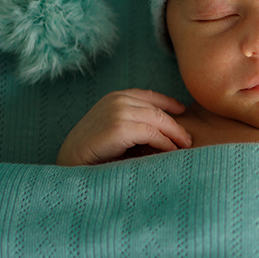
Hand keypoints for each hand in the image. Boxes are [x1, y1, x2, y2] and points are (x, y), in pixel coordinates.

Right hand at [57, 89, 191, 165]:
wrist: (70, 162)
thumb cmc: (93, 151)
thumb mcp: (113, 128)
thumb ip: (133, 123)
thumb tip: (164, 132)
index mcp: (115, 97)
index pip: (149, 95)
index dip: (168, 102)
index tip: (181, 110)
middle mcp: (118, 100)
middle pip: (157, 109)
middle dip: (175, 124)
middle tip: (188, 139)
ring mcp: (119, 112)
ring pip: (158, 120)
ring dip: (174, 134)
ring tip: (185, 146)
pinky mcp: (120, 128)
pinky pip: (152, 134)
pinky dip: (165, 143)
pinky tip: (172, 152)